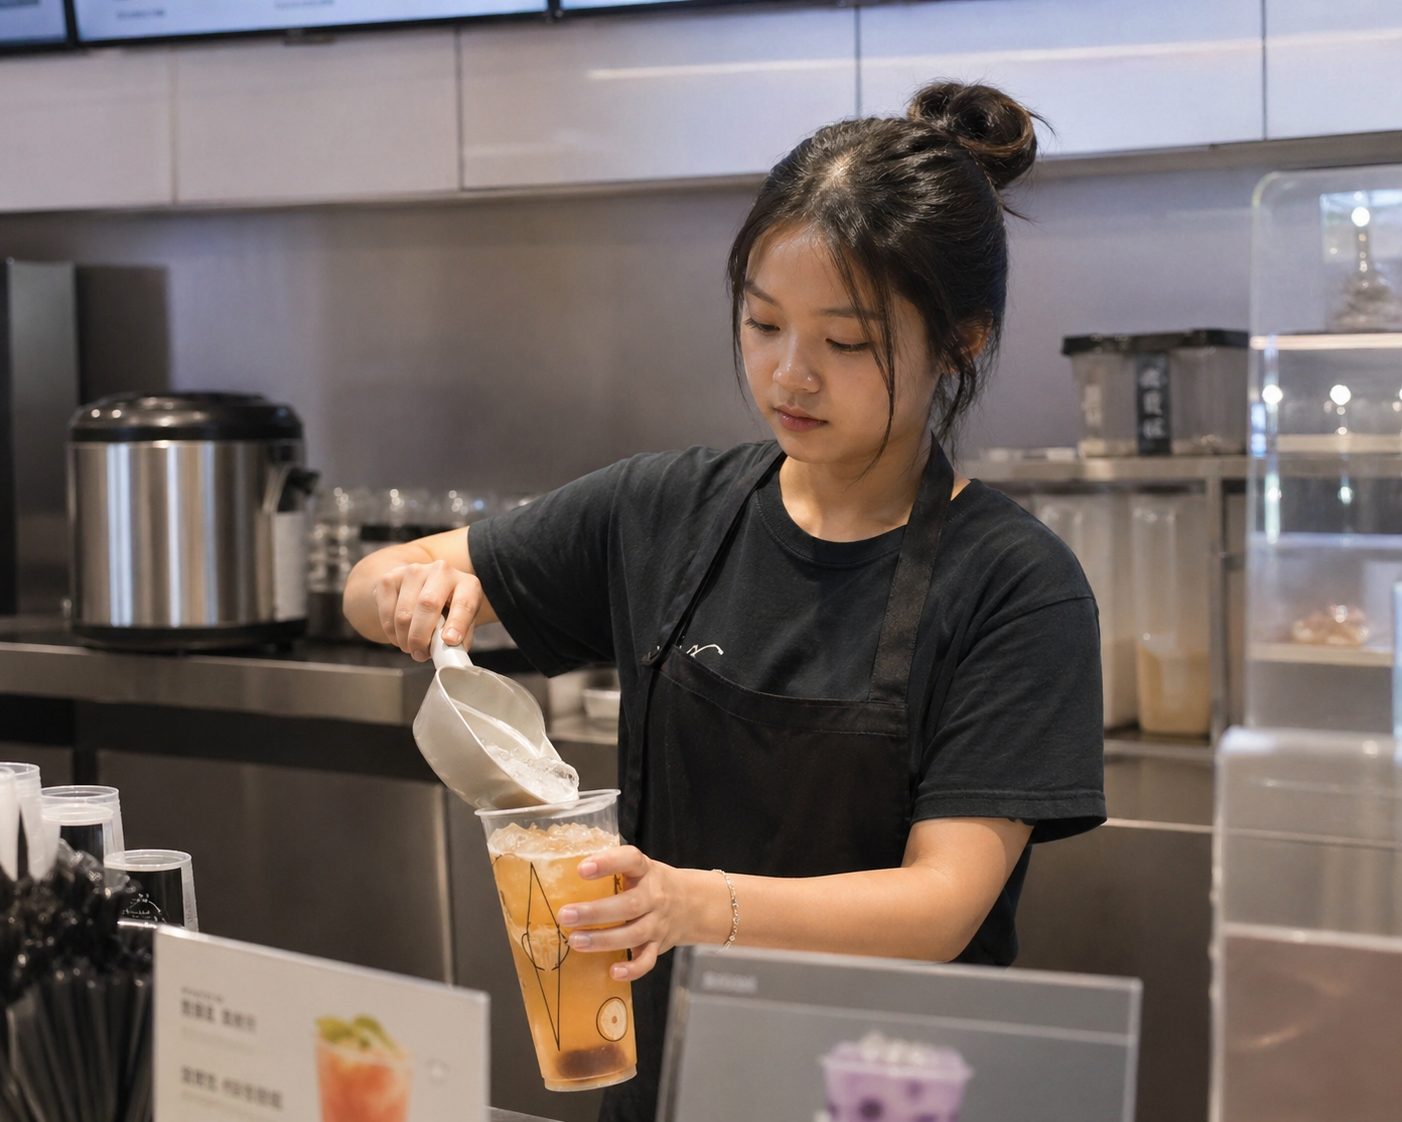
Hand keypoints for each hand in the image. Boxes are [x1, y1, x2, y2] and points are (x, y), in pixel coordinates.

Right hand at [373, 559, 484, 660]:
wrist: (421, 586)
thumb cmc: (447, 609)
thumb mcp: (462, 622)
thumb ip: (460, 638)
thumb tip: (452, 656)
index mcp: (467, 584)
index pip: (464, 603)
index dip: (457, 623)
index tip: (450, 641)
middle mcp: (442, 571)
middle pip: (428, 605)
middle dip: (421, 637)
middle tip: (419, 654)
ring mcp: (414, 571)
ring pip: (404, 613)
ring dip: (404, 638)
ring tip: (410, 647)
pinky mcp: (390, 577)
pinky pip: (386, 612)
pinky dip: (390, 631)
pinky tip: (398, 635)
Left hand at [556, 846, 694, 981]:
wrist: (691, 903)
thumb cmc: (649, 883)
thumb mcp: (637, 867)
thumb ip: (610, 868)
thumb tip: (562, 870)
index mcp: (646, 870)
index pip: (631, 860)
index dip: (607, 863)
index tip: (582, 869)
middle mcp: (654, 896)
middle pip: (629, 905)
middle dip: (595, 912)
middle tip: (565, 915)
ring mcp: (658, 922)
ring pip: (634, 933)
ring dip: (603, 940)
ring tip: (575, 941)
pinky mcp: (659, 945)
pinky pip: (648, 960)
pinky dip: (632, 969)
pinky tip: (613, 972)